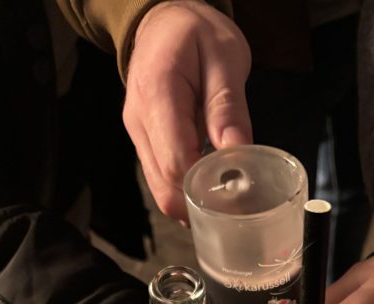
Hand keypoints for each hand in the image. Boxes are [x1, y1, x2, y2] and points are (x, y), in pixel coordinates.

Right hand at [124, 0, 251, 220]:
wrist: (163, 18)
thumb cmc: (195, 33)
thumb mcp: (225, 57)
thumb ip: (228, 106)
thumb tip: (236, 153)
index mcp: (159, 94)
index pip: (175, 161)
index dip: (203, 189)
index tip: (235, 199)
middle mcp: (139, 120)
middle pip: (164, 185)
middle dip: (198, 206)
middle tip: (235, 214)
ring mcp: (137, 133)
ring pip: (160, 188)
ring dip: (191, 203)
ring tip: (225, 207)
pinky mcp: (143, 140)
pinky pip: (160, 177)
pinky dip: (184, 191)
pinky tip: (208, 192)